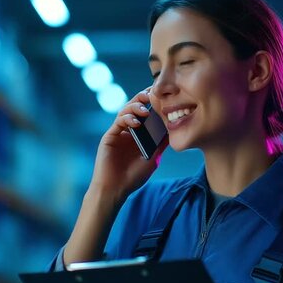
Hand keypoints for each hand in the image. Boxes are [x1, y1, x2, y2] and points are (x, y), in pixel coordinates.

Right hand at [88, 88, 168, 206]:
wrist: (116, 189)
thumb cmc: (133, 177)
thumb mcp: (153, 158)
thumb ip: (160, 144)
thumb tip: (173, 130)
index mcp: (138, 135)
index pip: (145, 114)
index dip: (151, 103)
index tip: (162, 96)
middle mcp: (127, 131)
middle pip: (134, 108)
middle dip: (142, 98)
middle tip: (151, 93)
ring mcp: (118, 133)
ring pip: (125, 111)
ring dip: (135, 107)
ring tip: (145, 109)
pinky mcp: (109, 136)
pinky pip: (118, 122)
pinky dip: (127, 119)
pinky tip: (136, 123)